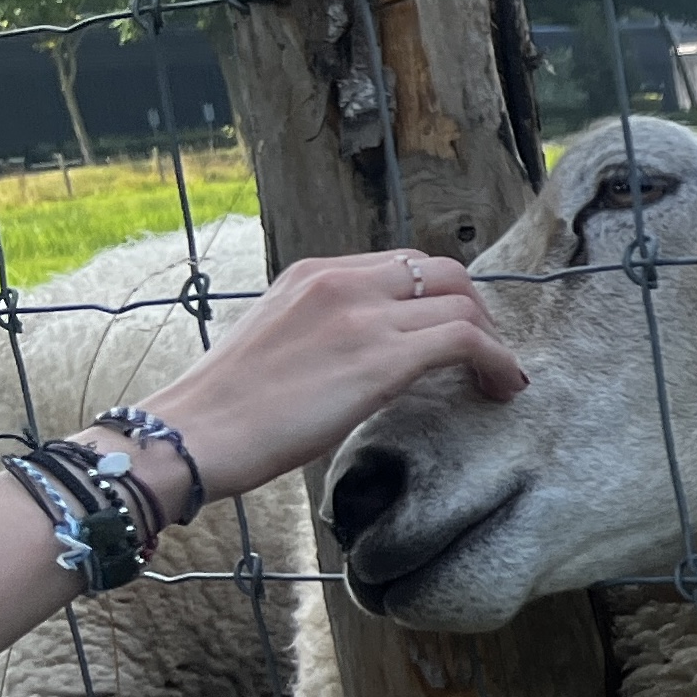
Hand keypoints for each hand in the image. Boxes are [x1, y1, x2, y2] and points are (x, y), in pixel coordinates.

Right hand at [120, 248, 524, 502]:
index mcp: (312, 274)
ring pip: (463, 303)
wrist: (193, 431)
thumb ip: (328, 333)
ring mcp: (363, 315)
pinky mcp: (382, 357)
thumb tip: (370, 356)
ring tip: (498, 378)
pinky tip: (503, 388)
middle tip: (484, 355)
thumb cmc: (227, 407)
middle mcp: (341, 281)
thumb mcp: (281, 343)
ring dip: (493, 340)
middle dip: (475, 310)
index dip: (439, 297)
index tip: (454, 333)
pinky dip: (498, 361)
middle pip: (442, 272)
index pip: (401, 265)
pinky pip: (466, 341)